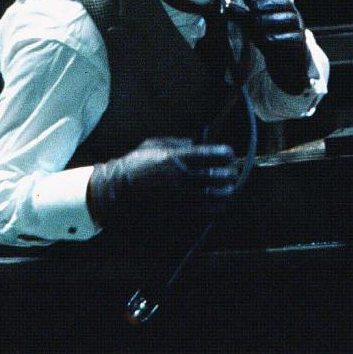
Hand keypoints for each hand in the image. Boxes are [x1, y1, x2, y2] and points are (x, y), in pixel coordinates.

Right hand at [85, 137, 241, 228]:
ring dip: (227, 191)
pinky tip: (222, 204)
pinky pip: (204, 211)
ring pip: (214, 195)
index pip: (209, 154)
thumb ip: (176, 143)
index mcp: (175, 158)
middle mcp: (181, 177)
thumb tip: (195, 142)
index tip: (230, 153)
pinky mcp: (178, 211)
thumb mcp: (153, 145)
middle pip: (217, 175)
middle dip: (230, 173)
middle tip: (234, 171)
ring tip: (231, 188)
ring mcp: (181, 196)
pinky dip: (217, 207)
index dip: (225, 153)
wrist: (118, 190)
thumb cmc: (134, 164)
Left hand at [235, 0, 310, 93]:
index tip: (248, 0)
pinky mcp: (300, 42)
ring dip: (272, 19)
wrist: (284, 59)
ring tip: (256, 23)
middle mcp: (291, 12)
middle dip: (267, 4)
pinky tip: (267, 39)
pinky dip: (280, 37)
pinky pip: (294, 37)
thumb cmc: (267, 34)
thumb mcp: (252, 24)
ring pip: (290, 18)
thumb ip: (241, 15)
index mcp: (280, 4)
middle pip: (283, 2)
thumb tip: (227, 4)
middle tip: (252, 9)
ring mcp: (297, 26)